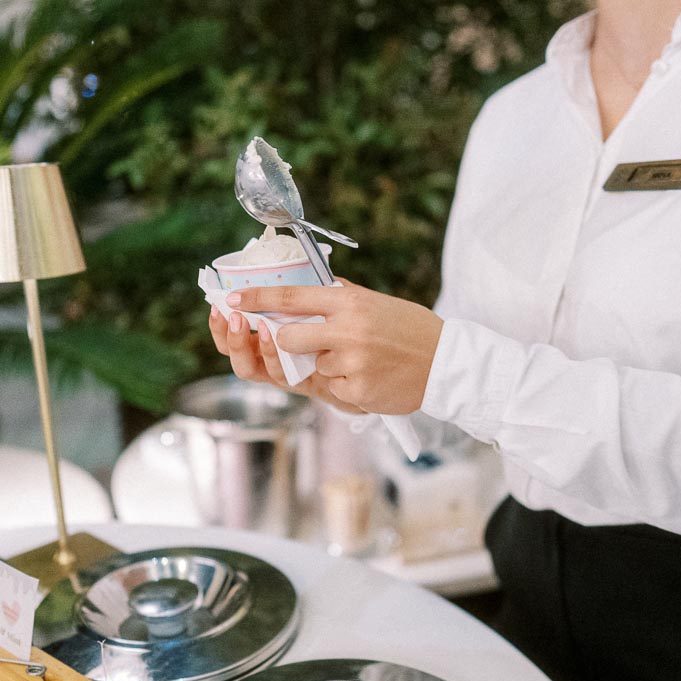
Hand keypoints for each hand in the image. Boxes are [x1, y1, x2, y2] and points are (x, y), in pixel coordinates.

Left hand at [222, 279, 444, 414]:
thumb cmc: (408, 329)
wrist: (447, 363)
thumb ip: (336, 298)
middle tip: (305, 342)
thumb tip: (300, 289)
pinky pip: (331, 389)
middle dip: (287, 343)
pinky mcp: (356, 392)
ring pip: (311, 367)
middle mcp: (346, 330)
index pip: (290, 297)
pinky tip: (370, 376)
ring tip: (362, 361)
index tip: (232, 299)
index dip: (256, 299)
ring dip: (327, 366)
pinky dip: (345, 385)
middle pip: (286, 338)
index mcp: (348, 302)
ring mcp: (351, 363)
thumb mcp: (373, 302)